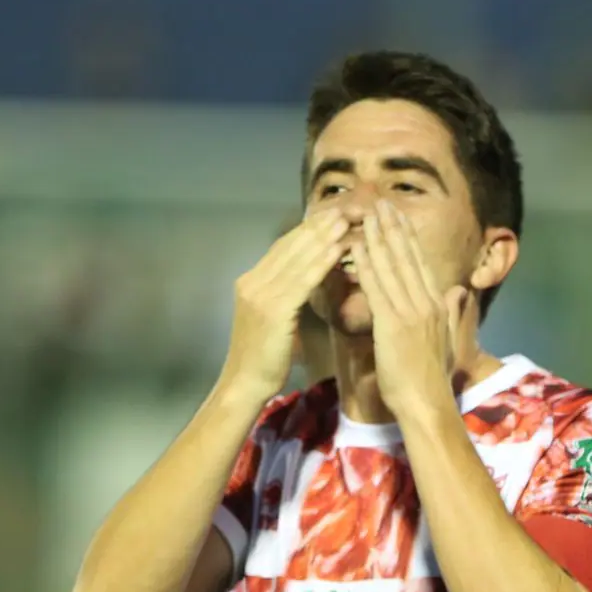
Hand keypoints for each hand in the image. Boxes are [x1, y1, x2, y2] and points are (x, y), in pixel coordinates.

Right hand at [221, 212, 350, 405]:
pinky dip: (320, 263)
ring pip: (296, 259)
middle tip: (346, 207)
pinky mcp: (272, 310)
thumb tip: (311, 275)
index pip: (284, 246)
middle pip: (290, 245)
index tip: (334, 213)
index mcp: (252, 280)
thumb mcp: (277, 317)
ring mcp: (260, 294)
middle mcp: (253, 281)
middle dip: (319, 225)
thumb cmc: (266, 356)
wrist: (246, 383)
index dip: (309, 228)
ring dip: (323, 237)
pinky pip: (301, 281)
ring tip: (345, 219)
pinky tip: (337, 250)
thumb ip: (288, 294)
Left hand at [357, 201, 469, 416]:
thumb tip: (458, 291)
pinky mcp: (393, 325)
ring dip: (377, 238)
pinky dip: (366, 265)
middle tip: (380, 202)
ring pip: (391, 267)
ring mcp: (411, 312)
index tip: (397, 216)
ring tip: (367, 214)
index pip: (419, 263)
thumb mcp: (449, 340)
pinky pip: (377, 289)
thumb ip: (454, 313)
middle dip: (392, 227)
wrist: (426, 403)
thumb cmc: (433, 378)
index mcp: (437, 305)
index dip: (407, 237)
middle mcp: (427, 302)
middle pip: (407, 257)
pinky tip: (355, 247)